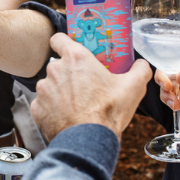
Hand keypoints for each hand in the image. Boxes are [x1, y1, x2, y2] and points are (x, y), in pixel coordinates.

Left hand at [31, 33, 151, 141]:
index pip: (59, 38)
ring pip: (51, 85)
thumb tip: (142, 65)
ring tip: (77, 105)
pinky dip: (53, 108)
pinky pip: (44, 103)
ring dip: (61, 91)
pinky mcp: (37, 108)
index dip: (64, 43)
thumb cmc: (108, 111)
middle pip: (58, 65)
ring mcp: (43, 89)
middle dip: (69, 73)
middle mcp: (55, 69)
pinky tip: (67, 116)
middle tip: (84, 85)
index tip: (72, 50)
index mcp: (75, 58)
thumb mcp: (134, 87)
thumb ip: (139, 70)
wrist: (88, 140)